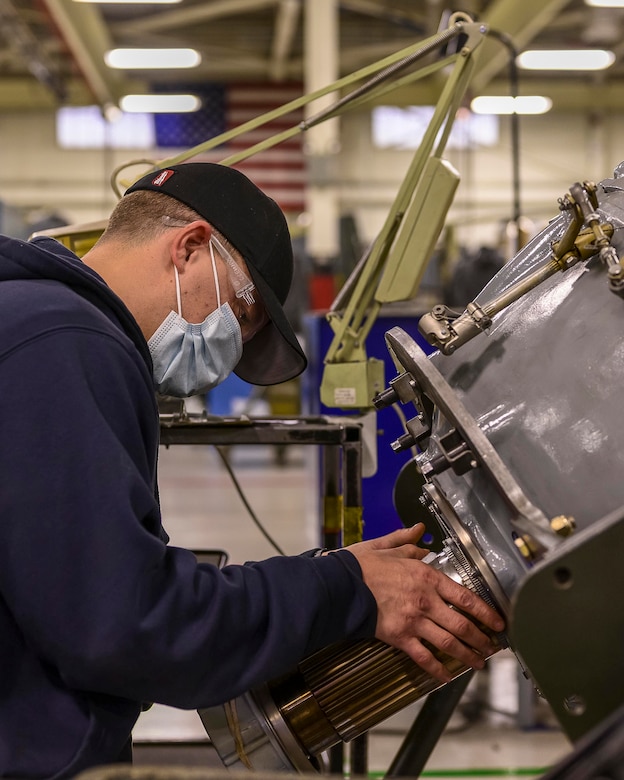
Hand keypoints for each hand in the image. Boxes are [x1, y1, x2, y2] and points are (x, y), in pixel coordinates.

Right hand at [346, 524, 504, 682]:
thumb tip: (419, 531)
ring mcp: (414, 621)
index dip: (486, 612)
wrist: (340, 584)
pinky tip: (446, 676)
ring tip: (478, 664)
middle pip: (462, 625)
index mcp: (426, 576)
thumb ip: (406, 540)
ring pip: (448, 643)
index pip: (466, 597)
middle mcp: (425, 600)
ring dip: (467, 655)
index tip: (498, 622)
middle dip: (481, 639)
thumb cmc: (360, 565)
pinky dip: (437, 669)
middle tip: (491, 648)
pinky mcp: (399, 637)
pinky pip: (423, 657)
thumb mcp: (385, 546)